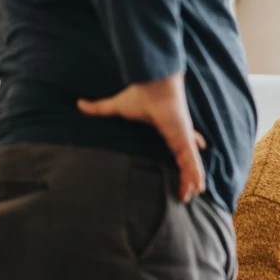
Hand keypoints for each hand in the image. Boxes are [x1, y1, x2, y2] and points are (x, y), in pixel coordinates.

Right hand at [77, 73, 205, 202]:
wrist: (154, 85)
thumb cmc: (140, 94)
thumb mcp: (117, 106)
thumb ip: (100, 108)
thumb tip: (80, 104)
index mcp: (168, 129)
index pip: (180, 143)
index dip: (188, 150)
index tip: (192, 156)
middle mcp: (179, 134)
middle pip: (187, 159)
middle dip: (188, 174)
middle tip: (190, 190)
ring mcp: (183, 138)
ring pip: (191, 163)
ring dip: (193, 178)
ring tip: (194, 194)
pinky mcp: (184, 139)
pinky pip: (191, 160)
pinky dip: (195, 173)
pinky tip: (198, 185)